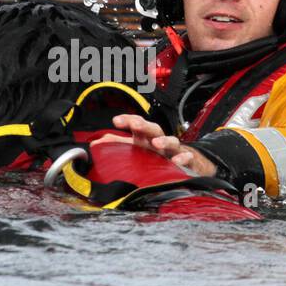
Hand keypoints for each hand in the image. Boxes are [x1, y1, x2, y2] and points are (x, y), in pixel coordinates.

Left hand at [92, 114, 217, 176]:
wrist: (189, 165)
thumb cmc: (160, 156)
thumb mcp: (138, 151)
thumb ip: (118, 147)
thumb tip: (95, 144)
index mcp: (147, 139)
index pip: (137, 125)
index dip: (128, 120)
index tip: (116, 121)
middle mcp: (160, 143)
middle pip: (154, 129)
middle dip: (145, 126)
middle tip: (135, 125)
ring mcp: (175, 151)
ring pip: (172, 141)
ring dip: (164, 141)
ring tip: (156, 143)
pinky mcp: (188, 162)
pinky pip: (187, 158)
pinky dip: (183, 158)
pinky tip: (178, 161)